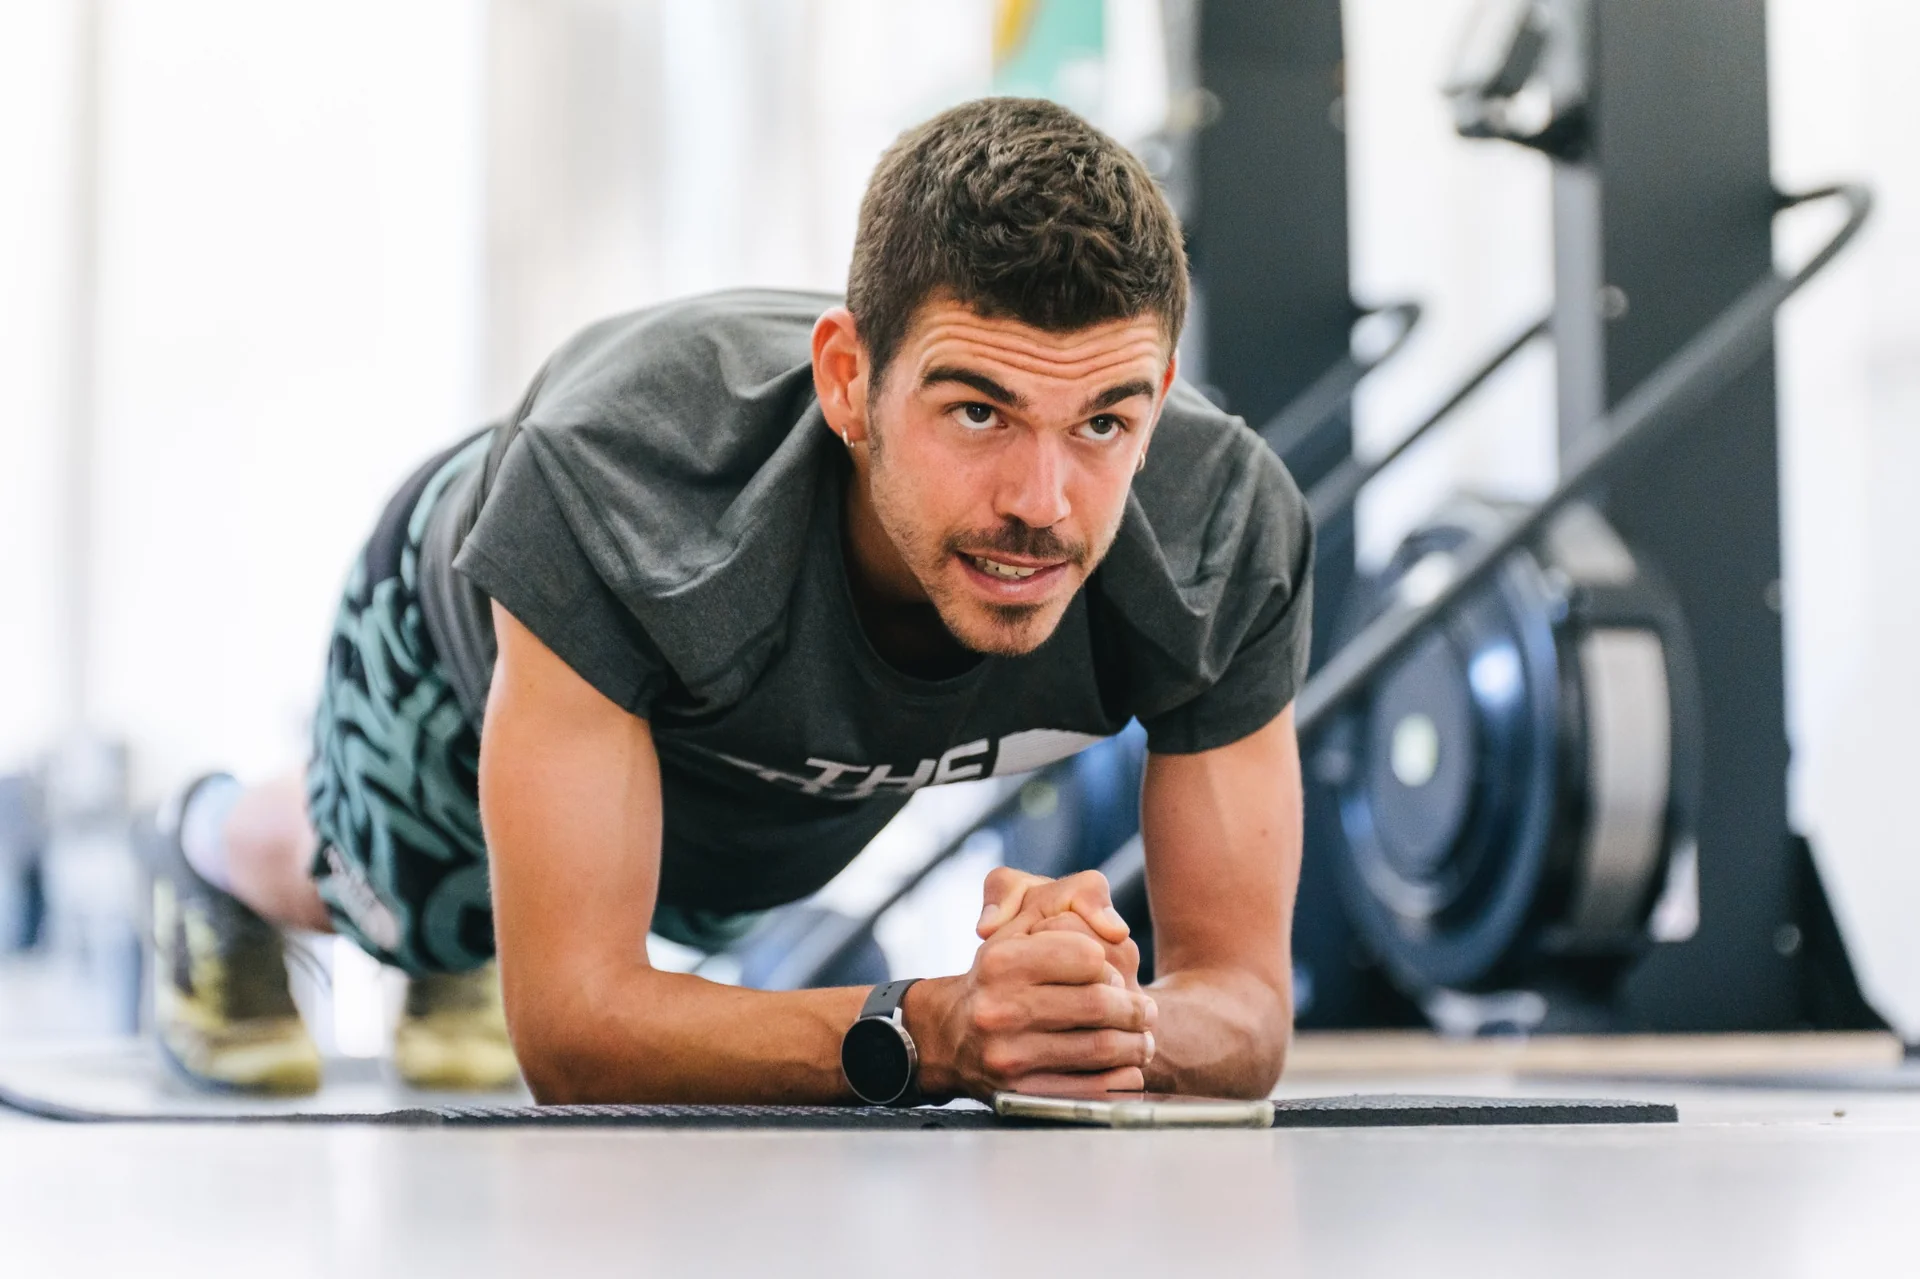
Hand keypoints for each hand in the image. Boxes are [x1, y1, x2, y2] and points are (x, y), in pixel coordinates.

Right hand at [910, 883, 1156, 1099]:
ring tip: (1141, 1040)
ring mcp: (1008, 1057)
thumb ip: (1072, 899)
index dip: (1111, 966)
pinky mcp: (1022, 1096)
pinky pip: (1093, 1091)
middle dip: (1134, 1009)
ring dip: (1135, 1045)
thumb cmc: (1000, 975)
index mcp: (1000, 961)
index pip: (1087, 956)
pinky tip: (1125, 1069)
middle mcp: (999, 1009)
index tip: (1116, 977)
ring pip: (1101, 1048)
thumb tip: (1117, 929)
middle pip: (1098, 1004)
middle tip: (1145, 1012)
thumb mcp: (1020, 923)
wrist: (950, 1037)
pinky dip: (1121, 1080)